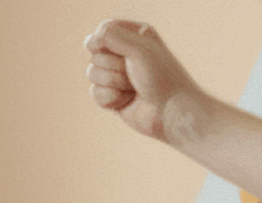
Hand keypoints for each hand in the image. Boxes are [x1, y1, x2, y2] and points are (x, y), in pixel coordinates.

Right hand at [84, 19, 201, 143]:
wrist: (173, 113)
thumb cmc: (162, 79)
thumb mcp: (138, 48)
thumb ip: (108, 35)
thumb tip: (89, 44)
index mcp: (136, 36)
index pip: (105, 29)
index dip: (108, 41)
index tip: (127, 52)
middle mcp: (127, 54)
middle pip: (96, 53)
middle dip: (114, 66)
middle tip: (137, 75)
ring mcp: (119, 76)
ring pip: (92, 72)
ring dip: (113, 82)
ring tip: (134, 88)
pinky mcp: (114, 97)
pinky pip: (95, 92)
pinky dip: (110, 98)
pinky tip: (127, 101)